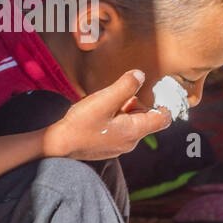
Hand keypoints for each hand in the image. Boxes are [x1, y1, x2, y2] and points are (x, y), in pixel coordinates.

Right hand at [44, 70, 171, 161]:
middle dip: (134, 103)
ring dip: (121, 110)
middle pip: (144, 118)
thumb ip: (125, 86)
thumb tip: (140, 75)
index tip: (157, 91)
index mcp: (134, 131)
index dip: (164, 104)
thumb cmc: (81, 123)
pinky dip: (113, 119)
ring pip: (130, 123)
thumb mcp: (104, 100)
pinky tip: (96, 115)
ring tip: (102, 105)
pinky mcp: (107, 147)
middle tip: (115, 95)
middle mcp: (130, 142)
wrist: (58, 146)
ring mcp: (118, 146)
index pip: (163, 119)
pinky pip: (118, 129)